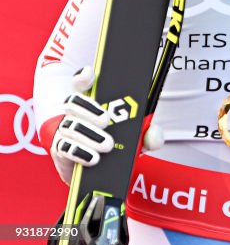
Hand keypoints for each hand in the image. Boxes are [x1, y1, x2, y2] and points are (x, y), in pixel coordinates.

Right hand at [50, 66, 163, 183]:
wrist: (101, 172)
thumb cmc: (118, 146)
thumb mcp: (137, 139)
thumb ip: (149, 135)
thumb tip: (154, 135)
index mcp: (94, 104)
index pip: (83, 83)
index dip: (84, 76)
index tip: (89, 73)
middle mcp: (76, 115)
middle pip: (73, 102)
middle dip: (89, 109)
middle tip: (106, 120)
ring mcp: (66, 132)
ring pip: (70, 126)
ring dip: (89, 135)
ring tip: (107, 145)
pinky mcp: (61, 151)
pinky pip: (63, 148)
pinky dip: (79, 152)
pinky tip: (92, 158)